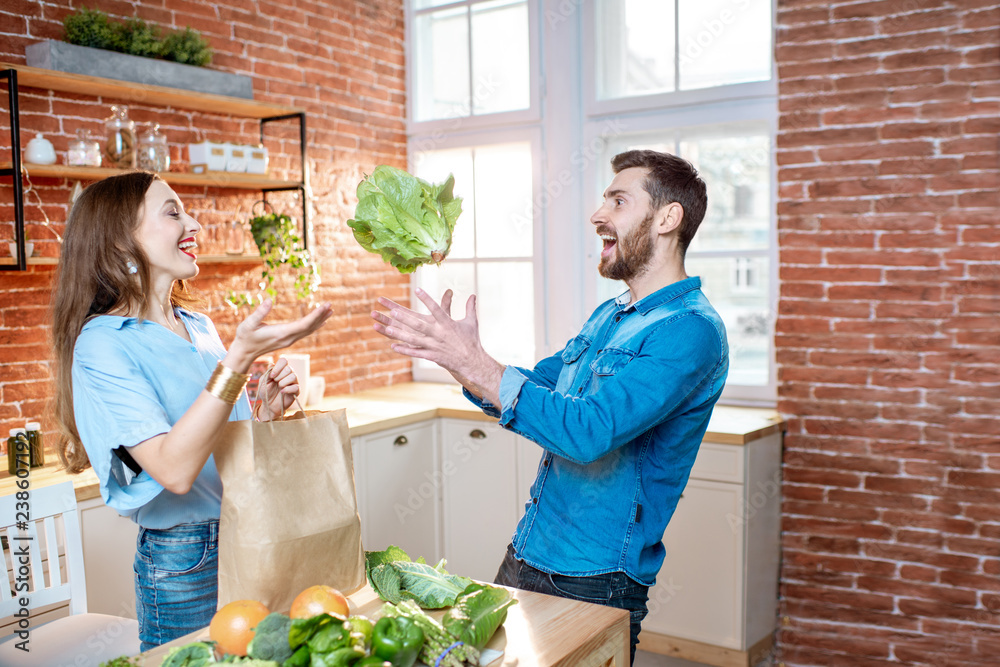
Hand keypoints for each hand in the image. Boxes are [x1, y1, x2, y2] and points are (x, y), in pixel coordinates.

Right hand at [226, 299, 331, 371]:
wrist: (244, 352)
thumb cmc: (244, 337)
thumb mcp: (248, 324)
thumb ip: (259, 312)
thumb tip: (269, 300)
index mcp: (281, 333)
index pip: (304, 324)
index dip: (316, 315)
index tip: (325, 306)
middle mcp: (288, 338)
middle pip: (309, 327)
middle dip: (321, 316)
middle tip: (330, 305)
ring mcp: (289, 340)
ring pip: (308, 330)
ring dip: (319, 320)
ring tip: (330, 311)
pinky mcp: (287, 340)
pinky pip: (304, 332)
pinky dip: (314, 325)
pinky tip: (321, 321)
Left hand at [255, 356, 298, 420]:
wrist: (269, 405)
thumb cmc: (266, 392)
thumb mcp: (263, 381)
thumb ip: (267, 372)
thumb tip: (272, 364)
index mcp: (281, 370)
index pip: (284, 361)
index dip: (278, 367)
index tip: (272, 376)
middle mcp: (289, 374)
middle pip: (289, 368)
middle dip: (279, 376)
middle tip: (275, 382)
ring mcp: (294, 382)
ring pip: (293, 376)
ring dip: (283, 382)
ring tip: (279, 387)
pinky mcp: (296, 391)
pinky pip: (296, 387)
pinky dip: (287, 389)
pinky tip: (282, 392)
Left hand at [371, 288, 504, 403]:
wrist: (472, 362)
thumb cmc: (472, 341)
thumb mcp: (472, 323)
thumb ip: (470, 307)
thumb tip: (473, 295)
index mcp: (448, 324)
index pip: (436, 308)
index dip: (426, 298)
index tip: (417, 289)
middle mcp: (439, 334)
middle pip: (419, 325)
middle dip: (406, 318)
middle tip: (393, 311)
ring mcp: (434, 346)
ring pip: (414, 339)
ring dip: (400, 334)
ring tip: (388, 328)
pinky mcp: (432, 356)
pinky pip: (415, 352)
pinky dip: (404, 350)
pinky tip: (393, 346)